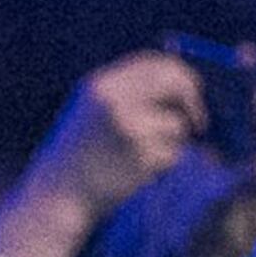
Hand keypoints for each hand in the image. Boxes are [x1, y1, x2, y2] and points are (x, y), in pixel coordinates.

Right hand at [0, 51, 206, 256]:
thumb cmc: (80, 153)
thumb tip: (182, 84)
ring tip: (137, 156)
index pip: (155, 63)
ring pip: (177, 125)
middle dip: (192, 100)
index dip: (179, 74)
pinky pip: (173, 154)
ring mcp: (130, 128)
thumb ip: (129, 93)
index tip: (191, 90)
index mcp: (101, 86)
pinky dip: (163, 163)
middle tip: (198, 121)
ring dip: (170, 141)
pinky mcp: (142, 156)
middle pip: (176, 83)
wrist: (57, 193)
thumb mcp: (92, 111)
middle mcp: (116, 101)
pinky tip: (134, 171)